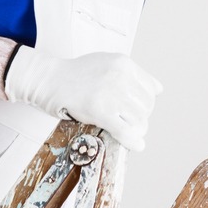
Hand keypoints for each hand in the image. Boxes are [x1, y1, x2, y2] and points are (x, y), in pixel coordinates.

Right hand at [4, 46, 163, 151]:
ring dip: (136, 129)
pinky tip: (136, 145)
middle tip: (128, 122)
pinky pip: (124, 130)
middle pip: (147, 105)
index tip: (136, 109)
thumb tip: (158, 89)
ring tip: (126, 130)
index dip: (146, 102)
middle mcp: (120, 75)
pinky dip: (132, 141)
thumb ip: (132, 74)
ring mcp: (110, 93)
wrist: (49, 79)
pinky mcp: (99, 110)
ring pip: (139, 119)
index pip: (151, 88)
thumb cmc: (77, 74)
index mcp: (124, 63)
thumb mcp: (107, 62)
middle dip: (141, 117)